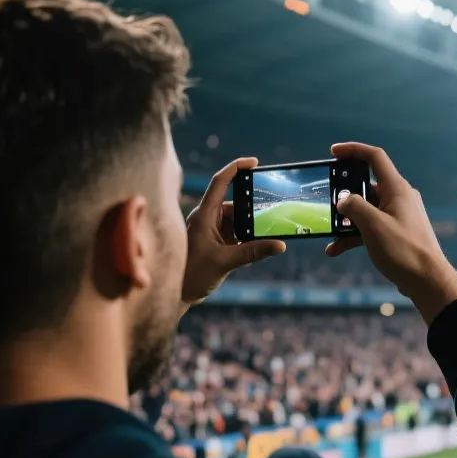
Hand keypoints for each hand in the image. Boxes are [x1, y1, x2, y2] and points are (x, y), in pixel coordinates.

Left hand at [182, 157, 285, 305]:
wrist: (176, 296)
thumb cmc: (191, 276)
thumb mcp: (225, 262)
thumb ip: (253, 253)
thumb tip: (280, 245)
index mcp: (204, 215)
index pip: (220, 182)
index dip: (236, 168)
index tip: (254, 162)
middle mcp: (207, 218)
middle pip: (235, 203)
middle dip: (253, 207)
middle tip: (273, 211)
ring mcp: (211, 230)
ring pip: (237, 220)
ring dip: (252, 226)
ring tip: (270, 231)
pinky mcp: (216, 243)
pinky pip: (236, 233)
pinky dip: (248, 237)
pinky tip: (261, 243)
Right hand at [325, 143, 456, 322]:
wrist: (427, 281)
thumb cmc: (404, 251)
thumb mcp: (372, 225)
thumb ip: (354, 207)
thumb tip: (343, 200)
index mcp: (396, 189)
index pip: (375, 158)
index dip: (353, 150)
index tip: (333, 152)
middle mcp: (398, 198)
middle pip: (366, 186)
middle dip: (344, 197)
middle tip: (327, 205)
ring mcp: (397, 215)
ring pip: (365, 210)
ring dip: (346, 222)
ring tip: (330, 236)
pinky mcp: (395, 232)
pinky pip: (370, 226)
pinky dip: (354, 235)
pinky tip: (337, 249)